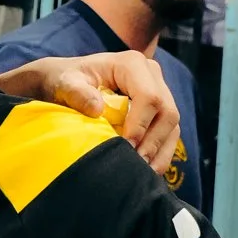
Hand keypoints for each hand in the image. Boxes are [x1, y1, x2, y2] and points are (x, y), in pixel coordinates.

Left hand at [0, 50, 180, 176]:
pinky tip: (146, 171)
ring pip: (172, 126)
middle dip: (153, 141)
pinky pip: (168, 134)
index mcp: (132, 64)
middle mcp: (151, 74)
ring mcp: (158, 91)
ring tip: (141, 173)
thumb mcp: (65, 83)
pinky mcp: (158, 110)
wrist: (65, 82)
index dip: (140, 124)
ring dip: (159, 152)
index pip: (149, 96)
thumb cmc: (64, 80)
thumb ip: (77, 93)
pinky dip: (160, 154)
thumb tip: (97, 109)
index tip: (125, 146)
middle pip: (168, 112)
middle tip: (134, 164)